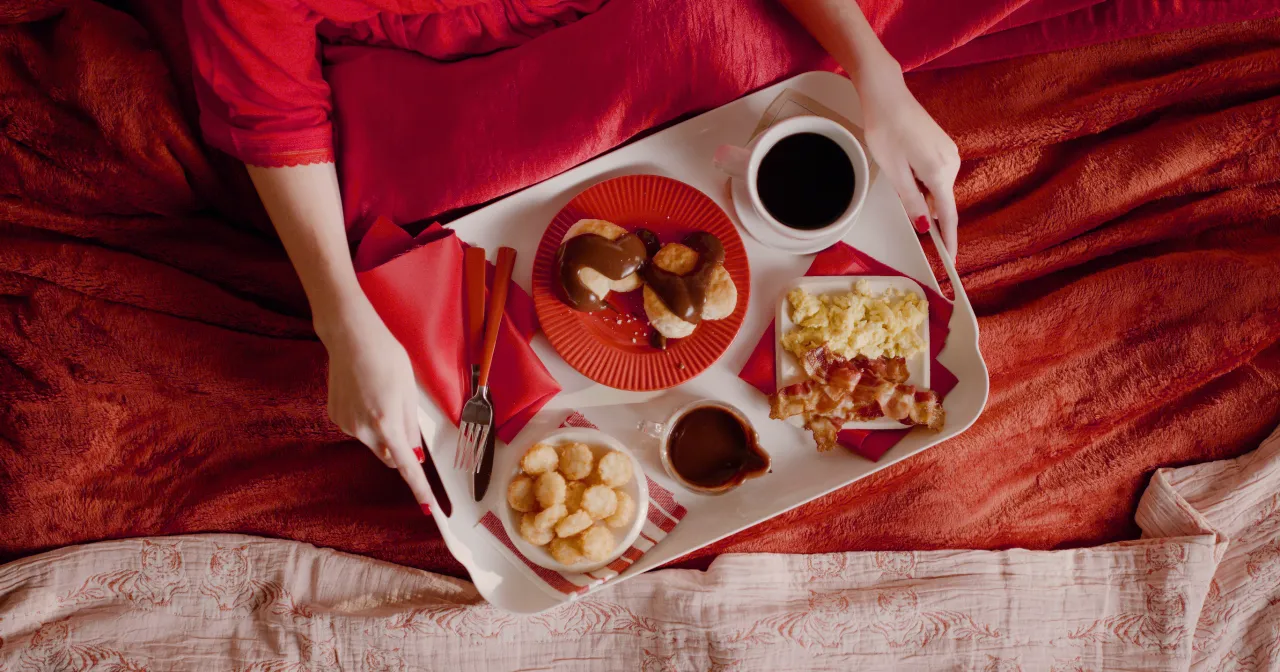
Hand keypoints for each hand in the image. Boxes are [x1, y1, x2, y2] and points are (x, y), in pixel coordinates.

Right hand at [318, 301, 433, 509]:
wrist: (350, 337)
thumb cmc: (387, 357)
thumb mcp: (409, 391)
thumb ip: (410, 426)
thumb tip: (412, 452)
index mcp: (387, 423)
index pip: (408, 466)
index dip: (419, 488)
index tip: (429, 507)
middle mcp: (363, 430)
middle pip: (389, 454)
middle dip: (399, 447)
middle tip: (402, 415)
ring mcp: (346, 424)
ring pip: (373, 441)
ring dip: (381, 429)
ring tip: (380, 394)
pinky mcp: (335, 416)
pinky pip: (357, 428)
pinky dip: (365, 419)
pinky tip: (364, 393)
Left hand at [856, 64, 960, 258]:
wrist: (886, 95)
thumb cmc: (886, 130)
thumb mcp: (894, 172)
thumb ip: (911, 201)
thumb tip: (924, 225)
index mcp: (940, 172)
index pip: (948, 216)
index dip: (948, 240)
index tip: (951, 260)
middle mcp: (952, 162)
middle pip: (942, 201)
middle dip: (924, 207)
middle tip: (899, 187)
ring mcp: (949, 153)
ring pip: (937, 187)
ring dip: (920, 190)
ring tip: (897, 167)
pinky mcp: (943, 146)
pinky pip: (936, 174)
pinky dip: (923, 179)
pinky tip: (905, 163)